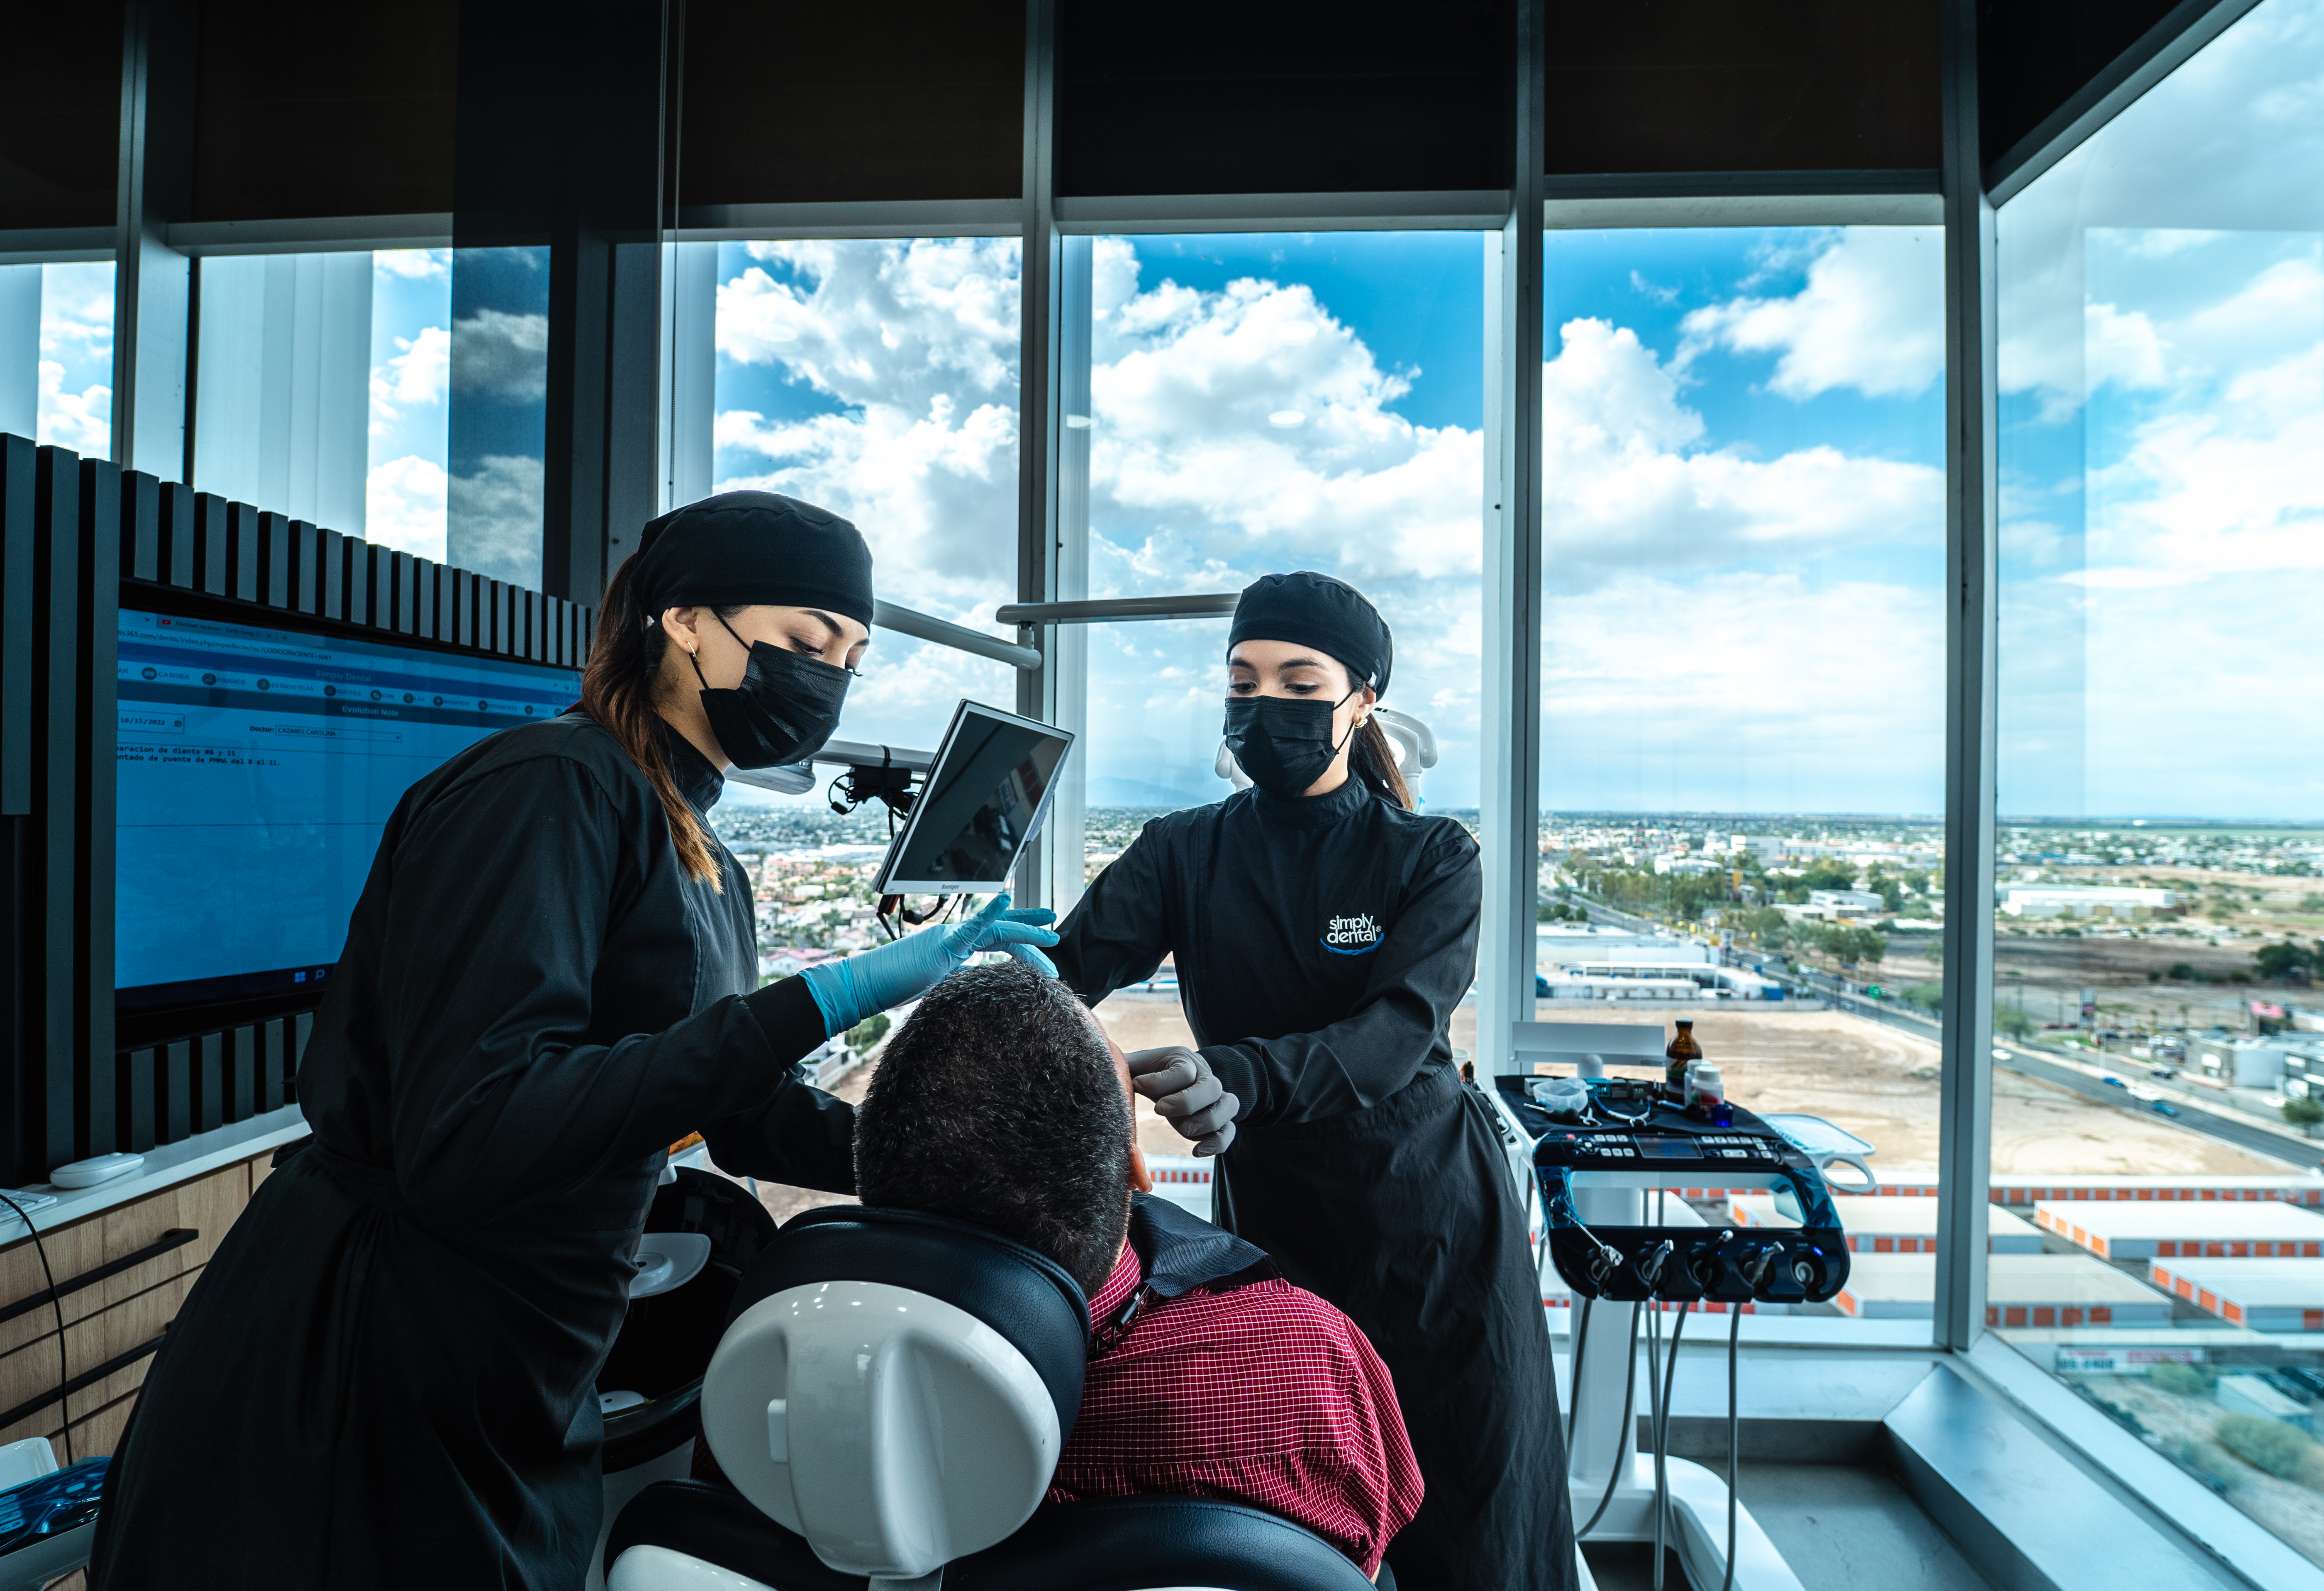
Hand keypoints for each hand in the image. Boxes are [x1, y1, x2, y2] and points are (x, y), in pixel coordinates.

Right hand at [798, 894, 1059, 1035]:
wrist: (867, 986)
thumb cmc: (896, 987)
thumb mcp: (936, 986)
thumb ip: (957, 980)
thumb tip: (977, 988)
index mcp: (955, 946)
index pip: (996, 940)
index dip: (1021, 941)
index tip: (1044, 949)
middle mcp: (955, 936)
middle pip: (1003, 932)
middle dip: (1032, 934)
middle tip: (1056, 938)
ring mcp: (949, 937)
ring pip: (997, 929)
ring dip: (1026, 931)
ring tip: (1052, 935)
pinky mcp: (942, 945)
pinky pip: (971, 928)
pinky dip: (990, 914)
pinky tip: (1006, 901)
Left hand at [1126, 1046, 1238, 1156]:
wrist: (1180, 1080)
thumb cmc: (1151, 1073)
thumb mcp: (1138, 1065)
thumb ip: (1124, 1067)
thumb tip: (1101, 1062)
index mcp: (1183, 1060)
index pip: (1182, 1070)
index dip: (1160, 1082)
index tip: (1137, 1086)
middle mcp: (1205, 1076)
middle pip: (1211, 1086)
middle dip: (1186, 1102)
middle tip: (1161, 1111)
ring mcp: (1217, 1099)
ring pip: (1228, 1106)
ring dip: (1206, 1122)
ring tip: (1183, 1131)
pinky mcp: (1220, 1121)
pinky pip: (1230, 1131)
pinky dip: (1217, 1143)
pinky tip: (1197, 1151)